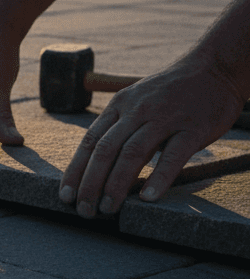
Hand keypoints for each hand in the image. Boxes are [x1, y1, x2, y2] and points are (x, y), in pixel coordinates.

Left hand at [59, 57, 245, 217]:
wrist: (214, 68)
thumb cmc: (170, 93)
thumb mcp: (135, 101)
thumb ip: (117, 127)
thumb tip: (95, 165)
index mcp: (119, 106)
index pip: (90, 142)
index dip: (75, 171)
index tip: (65, 196)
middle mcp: (137, 111)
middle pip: (105, 150)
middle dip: (90, 183)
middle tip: (85, 211)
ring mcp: (166, 119)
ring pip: (133, 153)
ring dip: (117, 184)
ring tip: (108, 209)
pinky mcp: (194, 129)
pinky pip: (173, 156)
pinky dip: (159, 177)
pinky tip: (148, 197)